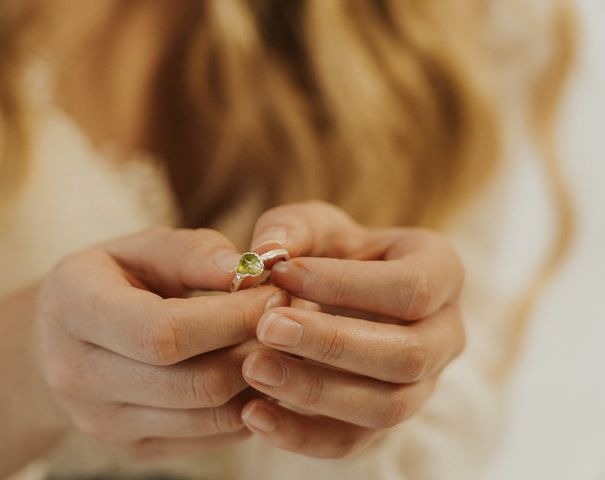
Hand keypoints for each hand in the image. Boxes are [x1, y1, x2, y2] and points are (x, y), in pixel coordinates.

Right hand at [35, 228, 288, 459]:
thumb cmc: (113, 278)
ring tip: (278, 343)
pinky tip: (255, 371)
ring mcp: (101, 423)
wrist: (61, 337)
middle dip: (255, 349)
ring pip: (208, 416)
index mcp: (74, 309)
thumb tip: (251, 271)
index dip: (231, 318)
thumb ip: (194, 252)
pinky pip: (208, 438)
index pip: (163, 332)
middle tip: (288, 319)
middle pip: (193, 383)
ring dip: (258, 380)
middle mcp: (76, 376)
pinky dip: (245, 406)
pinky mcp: (130, 449)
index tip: (275, 294)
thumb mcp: (143, 247)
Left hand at [239, 201, 465, 458]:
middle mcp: (444, 335)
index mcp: (440, 272)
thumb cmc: (325, 252)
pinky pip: (351, 443)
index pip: (412, 287)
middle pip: (409, 356)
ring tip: (253, 368)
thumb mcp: (310, 226)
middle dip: (333, 344)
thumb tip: (263, 257)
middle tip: (267, 328)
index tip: (282, 275)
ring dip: (316, 392)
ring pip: (386, 408)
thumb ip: (289, 230)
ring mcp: (422, 386)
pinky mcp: (383, 424)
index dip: (346, 285)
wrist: (326, 297)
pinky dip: (300, 435)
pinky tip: (252, 414)